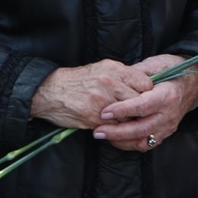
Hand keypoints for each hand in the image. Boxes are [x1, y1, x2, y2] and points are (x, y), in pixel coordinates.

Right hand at [30, 59, 149, 128]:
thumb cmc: (78, 80)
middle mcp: (110, 83)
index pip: (145, 83)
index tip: (146, 98)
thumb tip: (143, 84)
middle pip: (139, 101)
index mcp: (114, 69)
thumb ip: (122, 75)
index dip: (147, 93)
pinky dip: (115, 128)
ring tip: (125, 121)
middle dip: (139, 109)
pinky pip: (113, 126)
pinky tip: (112, 126)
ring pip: (127, 116)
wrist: (50, 91)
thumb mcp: (101, 69)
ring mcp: (102, 101)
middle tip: (139, 114)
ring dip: (127, 121)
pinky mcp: (93, 117)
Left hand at [92, 54, 197, 151]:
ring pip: (142, 141)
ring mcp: (168, 126)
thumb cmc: (171, 70)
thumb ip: (136, 73)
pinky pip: (145, 144)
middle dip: (117, 132)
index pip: (143, 106)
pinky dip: (129, 144)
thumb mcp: (155, 63)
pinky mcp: (164, 134)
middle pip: (141, 128)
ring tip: (102, 134)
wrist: (191, 84)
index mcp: (168, 95)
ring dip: (120, 140)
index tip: (104, 112)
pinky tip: (115, 138)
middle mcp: (169, 114)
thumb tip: (116, 80)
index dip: (123, 110)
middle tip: (97, 130)